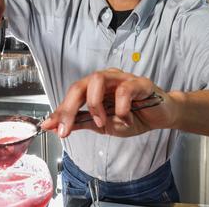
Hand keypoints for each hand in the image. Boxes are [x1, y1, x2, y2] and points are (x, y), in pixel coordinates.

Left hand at [40, 68, 177, 137]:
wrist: (160, 117)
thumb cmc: (133, 116)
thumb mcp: (102, 125)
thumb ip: (80, 122)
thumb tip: (54, 126)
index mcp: (95, 87)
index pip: (72, 94)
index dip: (60, 110)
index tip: (49, 127)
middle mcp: (106, 79)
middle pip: (80, 85)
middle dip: (69, 108)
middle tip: (66, 129)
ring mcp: (122, 78)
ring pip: (98, 80)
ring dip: (94, 105)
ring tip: (102, 122)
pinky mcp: (140, 83)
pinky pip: (124, 90)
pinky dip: (121, 108)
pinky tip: (126, 118)